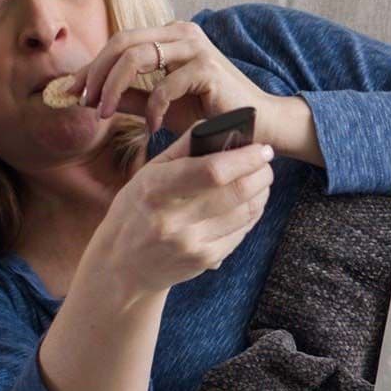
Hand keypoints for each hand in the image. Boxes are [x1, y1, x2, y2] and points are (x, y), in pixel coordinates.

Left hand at [78, 21, 322, 164]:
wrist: (255, 126)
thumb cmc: (208, 115)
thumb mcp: (159, 105)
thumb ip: (128, 97)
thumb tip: (87, 97)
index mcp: (170, 36)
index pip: (120, 42)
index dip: (92, 66)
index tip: (70, 92)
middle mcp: (182, 33)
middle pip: (122, 42)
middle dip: (96, 73)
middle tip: (83, 102)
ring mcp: (196, 47)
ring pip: (137, 57)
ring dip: (113, 88)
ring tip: (104, 115)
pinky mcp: (207, 68)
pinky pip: (164, 85)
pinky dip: (152, 109)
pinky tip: (153, 128)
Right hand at [86, 132, 276, 297]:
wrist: (123, 265)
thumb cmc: (136, 210)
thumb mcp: (148, 174)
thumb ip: (182, 148)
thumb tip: (216, 125)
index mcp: (156, 189)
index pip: (212, 171)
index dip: (245, 158)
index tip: (262, 149)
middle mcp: (174, 219)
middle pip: (237, 191)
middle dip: (261, 173)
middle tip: (266, 163)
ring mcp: (191, 243)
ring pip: (246, 212)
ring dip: (261, 193)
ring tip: (260, 181)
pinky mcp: (205, 260)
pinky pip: (241, 232)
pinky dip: (252, 214)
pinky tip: (250, 204)